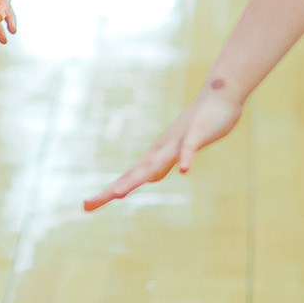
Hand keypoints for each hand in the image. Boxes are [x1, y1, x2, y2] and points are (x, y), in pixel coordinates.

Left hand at [85, 84, 240, 209]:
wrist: (218, 96)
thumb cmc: (196, 125)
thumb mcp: (176, 151)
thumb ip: (164, 164)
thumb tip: (151, 178)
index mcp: (155, 157)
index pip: (128, 178)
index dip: (108, 193)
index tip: (86, 206)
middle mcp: (160, 151)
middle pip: (133, 175)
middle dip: (111, 191)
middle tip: (86, 205)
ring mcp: (177, 142)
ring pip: (154, 164)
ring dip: (136, 179)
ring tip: (117, 195)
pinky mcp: (196, 134)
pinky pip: (190, 148)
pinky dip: (186, 159)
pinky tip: (185, 171)